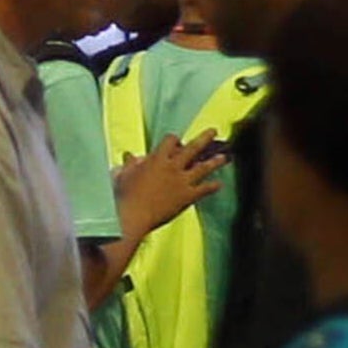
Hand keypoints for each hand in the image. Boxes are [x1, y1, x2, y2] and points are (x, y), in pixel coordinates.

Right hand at [109, 128, 224, 248]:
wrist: (133, 216)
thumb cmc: (125, 195)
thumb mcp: (123, 175)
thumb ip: (129, 164)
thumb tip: (130, 156)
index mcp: (157, 159)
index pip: (170, 141)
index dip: (174, 139)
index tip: (176, 141)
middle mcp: (173, 167)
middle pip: (193, 148)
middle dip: (204, 138)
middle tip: (213, 131)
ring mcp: (182, 181)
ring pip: (203, 168)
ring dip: (215, 162)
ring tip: (224, 157)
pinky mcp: (187, 196)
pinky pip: (204, 190)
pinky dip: (212, 187)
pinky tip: (219, 184)